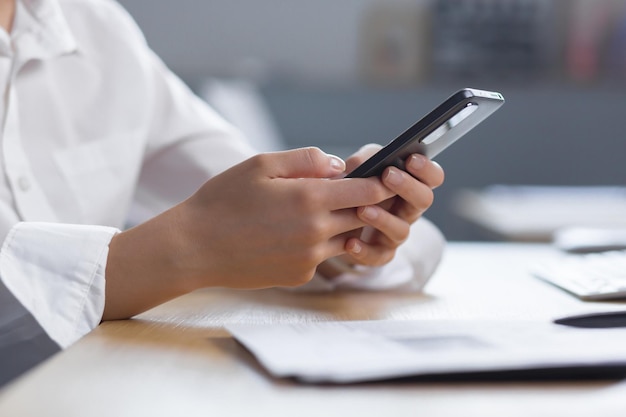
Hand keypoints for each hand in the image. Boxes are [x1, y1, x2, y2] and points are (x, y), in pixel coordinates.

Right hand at [104, 148, 394, 318]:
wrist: (195, 248)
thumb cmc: (224, 200)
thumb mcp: (261, 164)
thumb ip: (306, 160)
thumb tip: (338, 165)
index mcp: (311, 199)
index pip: (369, 191)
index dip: (382, 182)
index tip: (388, 175)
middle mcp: (317, 231)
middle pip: (363, 216)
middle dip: (366, 203)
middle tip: (360, 190)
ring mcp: (310, 257)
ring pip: (346, 238)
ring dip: (343, 224)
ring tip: (321, 210)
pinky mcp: (300, 274)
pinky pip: (322, 256)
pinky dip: (319, 243)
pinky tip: (293, 233)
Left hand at [331, 144, 444, 268]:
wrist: (337, 220)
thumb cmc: (355, 186)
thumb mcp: (359, 167)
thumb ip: (363, 160)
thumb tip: (362, 163)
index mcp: (411, 185)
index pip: (434, 177)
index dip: (427, 169)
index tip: (411, 158)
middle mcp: (409, 210)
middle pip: (424, 200)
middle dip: (408, 187)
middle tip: (388, 175)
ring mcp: (396, 233)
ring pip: (401, 230)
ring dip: (383, 219)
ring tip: (362, 209)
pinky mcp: (380, 253)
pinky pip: (378, 256)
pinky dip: (364, 250)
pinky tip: (351, 242)